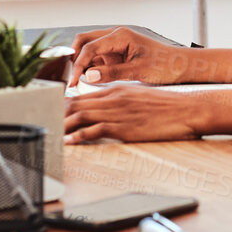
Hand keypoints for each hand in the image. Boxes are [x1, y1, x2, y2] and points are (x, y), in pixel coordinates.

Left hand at [64, 83, 205, 143]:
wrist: (187, 110)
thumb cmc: (168, 106)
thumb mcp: (140, 97)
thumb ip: (122, 101)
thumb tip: (109, 111)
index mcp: (117, 89)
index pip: (84, 95)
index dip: (65, 105)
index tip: (53, 112)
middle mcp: (114, 98)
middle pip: (77, 104)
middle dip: (58, 114)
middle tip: (44, 123)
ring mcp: (117, 112)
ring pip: (81, 116)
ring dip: (63, 126)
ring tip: (51, 133)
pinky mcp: (123, 126)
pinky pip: (94, 131)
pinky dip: (79, 136)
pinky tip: (70, 142)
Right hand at [68, 27, 191, 86]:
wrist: (181, 66)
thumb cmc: (166, 65)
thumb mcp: (139, 72)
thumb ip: (113, 73)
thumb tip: (89, 76)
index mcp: (120, 36)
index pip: (90, 47)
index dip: (78, 64)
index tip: (74, 80)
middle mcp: (115, 37)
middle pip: (84, 42)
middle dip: (74, 58)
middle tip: (70, 78)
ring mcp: (115, 46)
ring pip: (89, 50)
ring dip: (82, 64)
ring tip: (77, 82)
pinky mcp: (117, 55)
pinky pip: (98, 59)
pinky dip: (91, 69)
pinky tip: (90, 81)